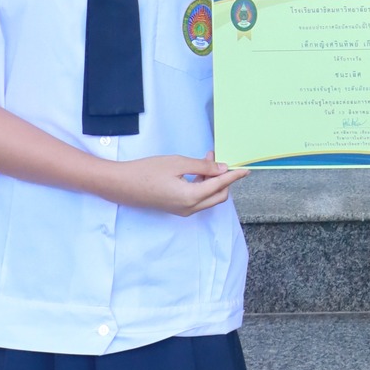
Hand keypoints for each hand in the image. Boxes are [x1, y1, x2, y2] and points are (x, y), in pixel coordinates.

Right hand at [111, 152, 246, 214]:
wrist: (123, 185)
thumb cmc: (148, 171)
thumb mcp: (178, 163)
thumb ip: (202, 166)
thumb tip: (222, 169)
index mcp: (191, 197)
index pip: (220, 186)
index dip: (234, 176)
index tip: (246, 169)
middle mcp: (190, 208)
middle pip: (218, 196)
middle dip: (224, 179)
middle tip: (220, 159)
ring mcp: (183, 210)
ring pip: (208, 197)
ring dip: (212, 181)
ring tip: (207, 159)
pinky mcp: (177, 208)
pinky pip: (198, 198)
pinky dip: (203, 185)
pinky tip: (197, 170)